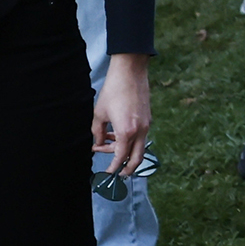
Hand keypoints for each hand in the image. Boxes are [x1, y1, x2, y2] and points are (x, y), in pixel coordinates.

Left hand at [94, 54, 152, 177]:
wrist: (130, 72)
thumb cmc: (113, 91)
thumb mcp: (99, 114)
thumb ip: (97, 132)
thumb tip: (97, 143)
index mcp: (127, 132)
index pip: (121, 157)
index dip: (114, 167)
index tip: (108, 173)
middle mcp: (140, 131)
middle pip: (137, 158)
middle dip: (128, 168)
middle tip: (118, 173)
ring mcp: (146, 124)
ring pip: (137, 146)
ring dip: (123, 149)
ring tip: (105, 142)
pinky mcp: (147, 117)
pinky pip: (139, 135)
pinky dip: (128, 138)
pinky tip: (115, 132)